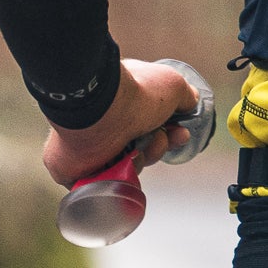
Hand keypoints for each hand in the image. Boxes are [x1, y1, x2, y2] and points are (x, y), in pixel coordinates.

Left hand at [41, 57, 208, 188]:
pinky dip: (123, 174)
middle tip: (169, 138)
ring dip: (146, 157)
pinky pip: (108, 182)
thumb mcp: (171, 85)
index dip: (169, 130)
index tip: (182, 131)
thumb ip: (184, 95)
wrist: (100, 110)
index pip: (148, 122)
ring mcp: (91, 146)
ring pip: (128, 164)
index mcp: (121, 101)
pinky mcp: (76, 169)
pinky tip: (127, 160)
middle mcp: (105, 122)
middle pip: (142, 145)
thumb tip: (191, 101)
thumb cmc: (133, 94)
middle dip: (161, 145)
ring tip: (142, 145)